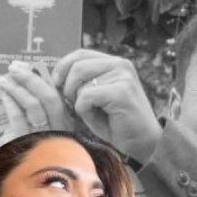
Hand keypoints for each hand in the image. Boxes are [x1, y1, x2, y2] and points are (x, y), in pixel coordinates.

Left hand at [0, 62, 73, 152]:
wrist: (21, 178)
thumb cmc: (27, 146)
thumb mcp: (35, 124)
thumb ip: (32, 104)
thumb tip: (21, 76)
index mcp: (66, 121)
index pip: (57, 93)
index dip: (41, 77)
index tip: (27, 66)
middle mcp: (60, 129)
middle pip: (49, 96)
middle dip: (30, 78)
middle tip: (14, 68)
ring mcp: (46, 138)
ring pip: (34, 105)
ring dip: (17, 88)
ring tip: (3, 80)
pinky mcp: (29, 144)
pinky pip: (19, 119)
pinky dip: (11, 103)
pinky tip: (4, 96)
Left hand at [53, 49, 161, 163]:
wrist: (142, 143)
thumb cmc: (115, 122)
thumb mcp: (95, 97)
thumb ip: (80, 83)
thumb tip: (54, 76)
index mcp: (114, 63)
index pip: (80, 54)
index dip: (63, 67)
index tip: (57, 84)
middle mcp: (120, 65)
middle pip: (77, 65)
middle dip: (67, 87)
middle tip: (73, 104)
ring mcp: (123, 76)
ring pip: (80, 81)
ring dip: (77, 101)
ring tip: (90, 112)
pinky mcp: (121, 92)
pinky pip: (86, 96)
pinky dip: (84, 110)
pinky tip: (97, 118)